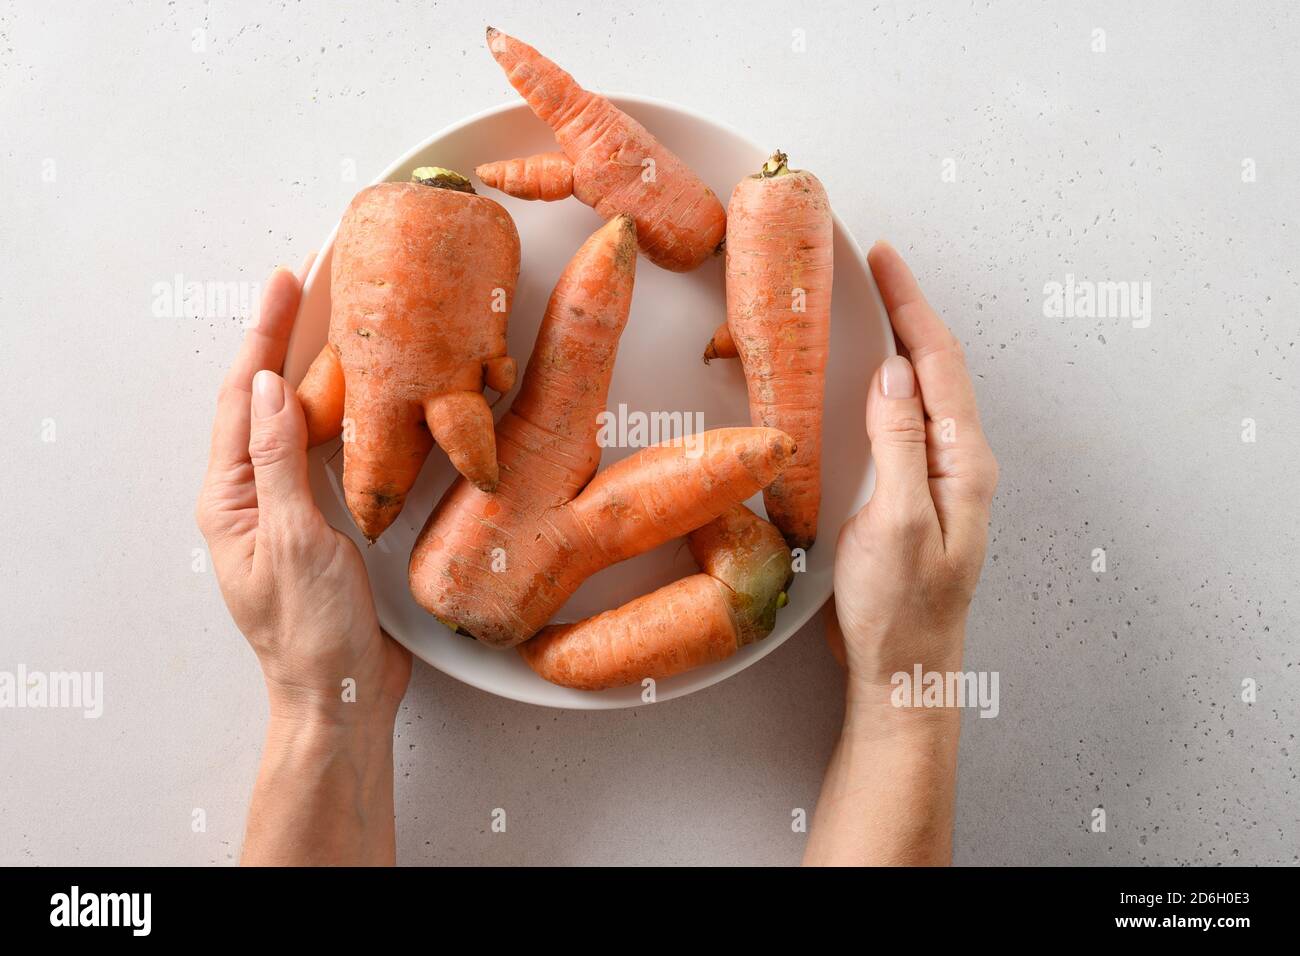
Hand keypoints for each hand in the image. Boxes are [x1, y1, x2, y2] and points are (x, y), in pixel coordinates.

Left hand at [196, 263, 410, 727]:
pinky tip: (358, 399)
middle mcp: (251, 497)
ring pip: (293, 423)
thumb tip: (267, 388)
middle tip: (309, 285)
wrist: (341, 693)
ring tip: (333, 325)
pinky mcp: (319, 522)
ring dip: (310, 372)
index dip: (263, 335)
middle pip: (262, 401)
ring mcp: (285, 508)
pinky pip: (322, 455)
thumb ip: (278, 462)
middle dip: (281, 341)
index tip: (286, 283)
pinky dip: (337, 417)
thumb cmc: (311, 631)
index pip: (243, 399)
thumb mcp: (292, 540)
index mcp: (229, 499)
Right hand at [805, 242, 996, 865]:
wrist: (904, 673)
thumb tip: (893, 371)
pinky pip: (907, 423)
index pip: (938, 363)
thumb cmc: (900, 610)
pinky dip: (889, 387)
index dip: (911, 306)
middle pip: (937, 369)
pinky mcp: (917, 496)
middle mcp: (961, 463)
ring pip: (924, 394)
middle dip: (909, 312)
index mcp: (965, 462)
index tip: (884, 259)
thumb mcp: (895, 522)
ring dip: (901, 344)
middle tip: (875, 269)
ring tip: (873, 307)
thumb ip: (899, 443)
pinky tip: (869, 381)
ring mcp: (941, 480)